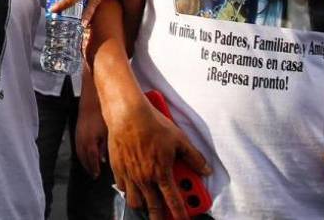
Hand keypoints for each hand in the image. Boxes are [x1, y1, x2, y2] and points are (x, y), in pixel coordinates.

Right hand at [75, 93, 107, 178]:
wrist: (92, 100)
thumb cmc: (101, 114)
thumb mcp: (108, 132)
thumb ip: (106, 147)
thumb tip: (105, 158)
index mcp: (89, 142)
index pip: (91, 160)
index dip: (94, 168)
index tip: (97, 175)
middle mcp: (81, 140)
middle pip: (83, 158)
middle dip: (88, 167)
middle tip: (93, 174)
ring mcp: (78, 135)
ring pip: (79, 153)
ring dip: (84, 161)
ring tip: (90, 166)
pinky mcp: (77, 131)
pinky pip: (78, 146)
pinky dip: (81, 153)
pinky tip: (86, 154)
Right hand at [105, 96, 210, 219]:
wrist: (127, 114)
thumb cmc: (152, 125)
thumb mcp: (180, 140)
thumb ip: (194, 158)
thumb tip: (205, 169)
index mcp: (162, 173)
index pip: (173, 201)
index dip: (180, 214)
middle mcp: (144, 178)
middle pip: (152, 207)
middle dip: (159, 217)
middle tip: (163, 219)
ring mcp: (129, 174)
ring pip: (134, 201)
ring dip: (143, 205)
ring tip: (148, 203)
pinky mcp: (117, 168)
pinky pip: (122, 187)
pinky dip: (128, 190)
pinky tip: (133, 186)